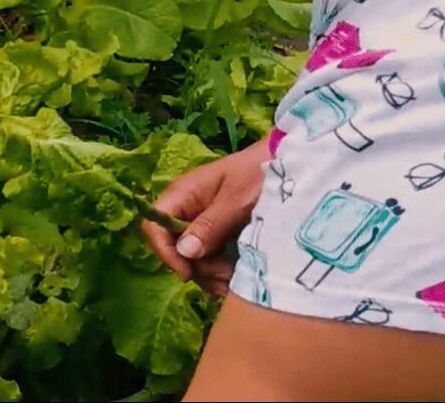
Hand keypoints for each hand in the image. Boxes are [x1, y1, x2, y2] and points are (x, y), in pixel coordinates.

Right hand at [140, 139, 267, 295]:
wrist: (290, 166)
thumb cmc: (260, 174)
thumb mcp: (237, 200)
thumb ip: (210, 225)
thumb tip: (184, 251)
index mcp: (182, 195)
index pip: (154, 226)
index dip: (165, 252)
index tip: (189, 272)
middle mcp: (185, 210)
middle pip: (173, 248)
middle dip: (196, 267)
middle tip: (225, 277)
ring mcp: (200, 223)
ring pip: (190, 258)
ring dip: (209, 274)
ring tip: (235, 279)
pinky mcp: (216, 234)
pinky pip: (207, 258)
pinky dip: (219, 271)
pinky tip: (236, 276)